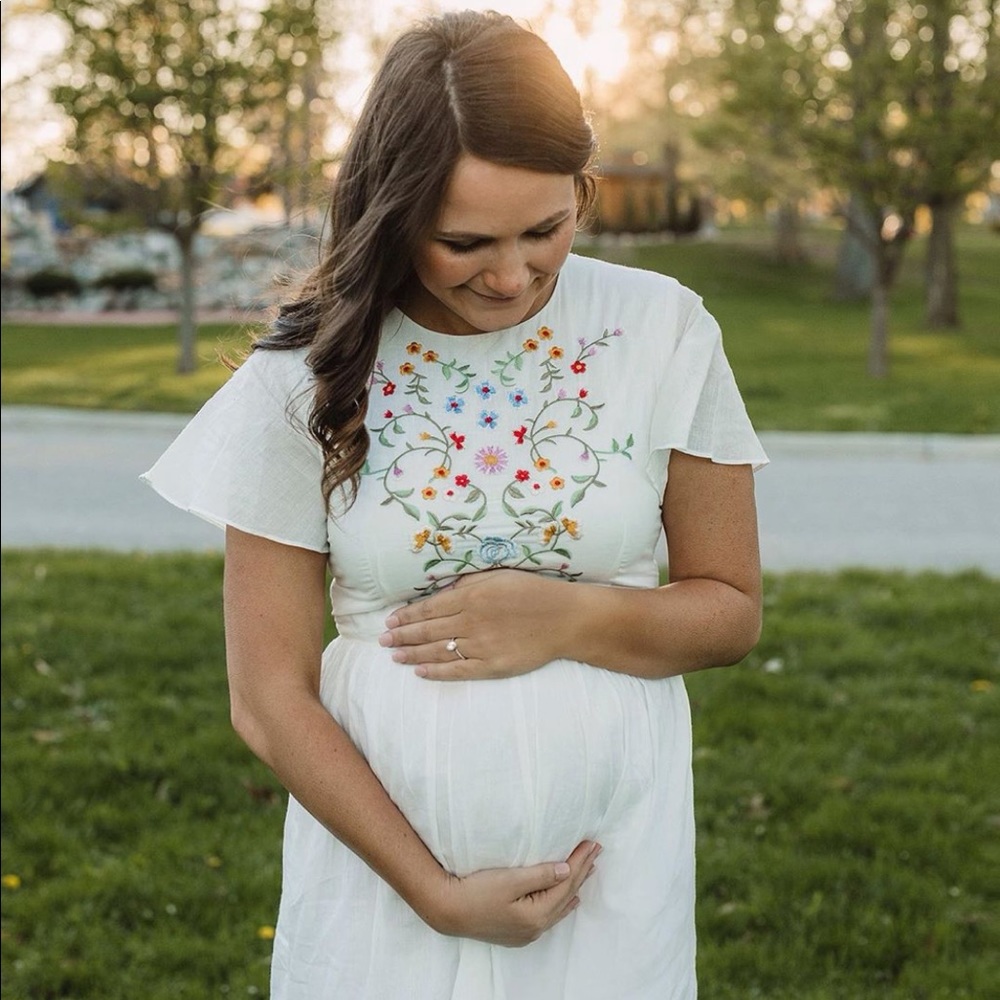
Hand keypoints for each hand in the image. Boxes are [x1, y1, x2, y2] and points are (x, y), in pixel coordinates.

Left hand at [379, 569, 573, 679]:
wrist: (565, 619)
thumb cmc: (533, 592)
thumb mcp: (499, 576)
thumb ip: (468, 584)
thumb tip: (442, 590)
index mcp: (471, 596)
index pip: (428, 608)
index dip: (407, 616)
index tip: (390, 620)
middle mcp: (470, 621)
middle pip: (427, 631)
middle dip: (401, 635)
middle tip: (382, 640)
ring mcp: (480, 646)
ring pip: (437, 652)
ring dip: (412, 654)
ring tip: (394, 655)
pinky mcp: (492, 665)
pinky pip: (458, 671)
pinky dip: (437, 672)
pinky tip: (420, 672)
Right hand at [423, 840, 600, 946]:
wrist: (447, 910)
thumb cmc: (476, 891)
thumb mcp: (510, 880)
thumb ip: (540, 875)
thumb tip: (566, 870)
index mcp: (536, 916)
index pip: (566, 883)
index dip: (580, 862)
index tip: (592, 843)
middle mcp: (536, 928)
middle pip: (566, 895)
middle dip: (582, 871)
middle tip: (596, 851)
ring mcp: (526, 932)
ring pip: (559, 906)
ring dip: (574, 886)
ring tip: (589, 870)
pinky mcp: (517, 931)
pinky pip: (549, 914)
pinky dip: (561, 901)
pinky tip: (568, 900)